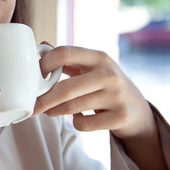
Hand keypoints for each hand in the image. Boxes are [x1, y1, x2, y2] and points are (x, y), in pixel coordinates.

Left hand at [32, 45, 154, 140]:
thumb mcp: (91, 68)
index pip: (65, 53)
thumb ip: (67, 59)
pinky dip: (75, 123)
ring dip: (54, 111)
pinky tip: (79, 118)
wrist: (138, 110)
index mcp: (98, 57)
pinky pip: (83, 124)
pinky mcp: (120, 117)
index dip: (44, 64)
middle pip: (65, 88)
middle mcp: (109, 74)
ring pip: (72, 107)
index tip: (33, 76)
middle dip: (43, 100)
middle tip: (30, 107)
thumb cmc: (105, 85)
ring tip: (49, 110)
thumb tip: (42, 44)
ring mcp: (116, 96)